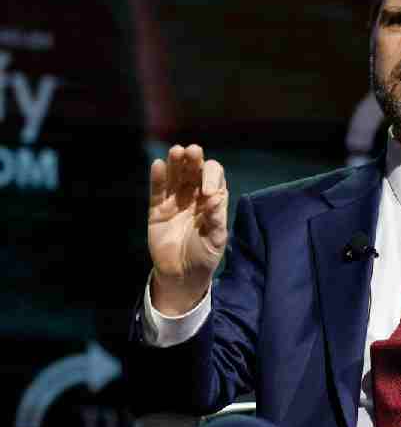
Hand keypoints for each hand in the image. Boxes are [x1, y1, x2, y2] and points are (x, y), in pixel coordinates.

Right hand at [148, 144, 227, 315]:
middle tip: (192, 151)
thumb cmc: (204, 256)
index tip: (207, 193)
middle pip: (194, 171)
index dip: (211, 178)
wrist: (181, 275)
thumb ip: (216, 220)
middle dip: (194, 160)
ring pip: (175, 176)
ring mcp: (175, 201)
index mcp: (213, 200)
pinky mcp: (157, 209)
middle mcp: (194, 196)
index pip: (214, 178)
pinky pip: (157, 191)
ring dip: (175, 163)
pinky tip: (158, 165)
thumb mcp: (215, 241)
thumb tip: (217, 198)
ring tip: (176, 151)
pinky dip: (157, 178)